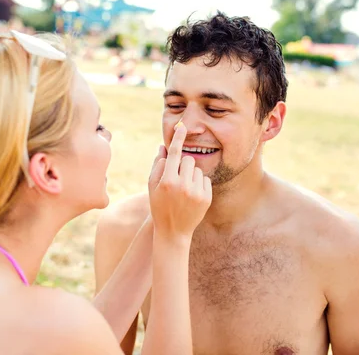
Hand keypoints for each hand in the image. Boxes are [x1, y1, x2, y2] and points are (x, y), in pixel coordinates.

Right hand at [148, 122, 211, 239]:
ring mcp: (196, 192)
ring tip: (183, 190)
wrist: (173, 231)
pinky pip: (204, 179)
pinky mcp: (206, 198)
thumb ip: (157, 165)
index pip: (174, 154)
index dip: (178, 138)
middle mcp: (182, 186)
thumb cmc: (159, 206)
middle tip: (176, 178)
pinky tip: (191, 196)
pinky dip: (198, 184)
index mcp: (167, 181)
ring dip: (191, 175)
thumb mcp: (152, 187)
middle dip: (182, 165)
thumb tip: (163, 147)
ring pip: (197, 169)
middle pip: (188, 159)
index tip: (183, 126)